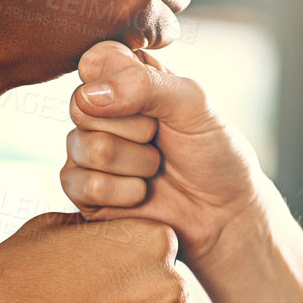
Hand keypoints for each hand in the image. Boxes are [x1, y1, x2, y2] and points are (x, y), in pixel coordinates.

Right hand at [0, 213, 184, 302]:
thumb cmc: (7, 282)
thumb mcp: (48, 228)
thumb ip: (91, 227)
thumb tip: (100, 229)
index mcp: (151, 241)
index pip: (157, 249)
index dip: (124, 263)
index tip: (93, 278)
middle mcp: (168, 288)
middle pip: (163, 294)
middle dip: (133, 301)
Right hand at [62, 42, 302, 302]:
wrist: (230, 236)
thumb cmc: (225, 168)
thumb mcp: (198, 112)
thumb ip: (148, 84)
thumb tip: (92, 78)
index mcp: (134, 82)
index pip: (95, 66)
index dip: (124, 94)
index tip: (160, 117)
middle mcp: (109, 118)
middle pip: (81, 112)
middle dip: (129, 139)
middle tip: (164, 158)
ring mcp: (96, 161)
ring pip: (73, 153)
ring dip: (123, 174)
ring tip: (157, 187)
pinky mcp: (88, 204)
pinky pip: (72, 191)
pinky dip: (112, 202)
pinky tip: (142, 210)